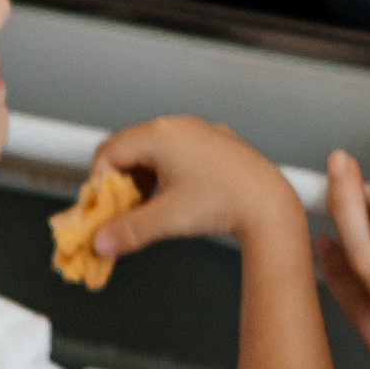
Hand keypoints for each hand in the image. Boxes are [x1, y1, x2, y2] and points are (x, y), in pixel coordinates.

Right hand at [91, 114, 306, 261]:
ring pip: (153, 152)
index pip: (108, 153)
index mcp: (160, 135)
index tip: (100, 210)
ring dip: (142, 180)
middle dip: (119, 183)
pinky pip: (177, 155)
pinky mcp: (214, 145)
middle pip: (128, 150)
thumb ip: (129, 231)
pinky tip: (173, 200)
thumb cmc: (226, 202)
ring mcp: (198, 133)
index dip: (98, 185)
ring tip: (147, 209)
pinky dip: (165, 176)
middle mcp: (178, 126)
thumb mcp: (168, 219)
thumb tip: (104, 242)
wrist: (271, 205)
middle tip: (119, 213)